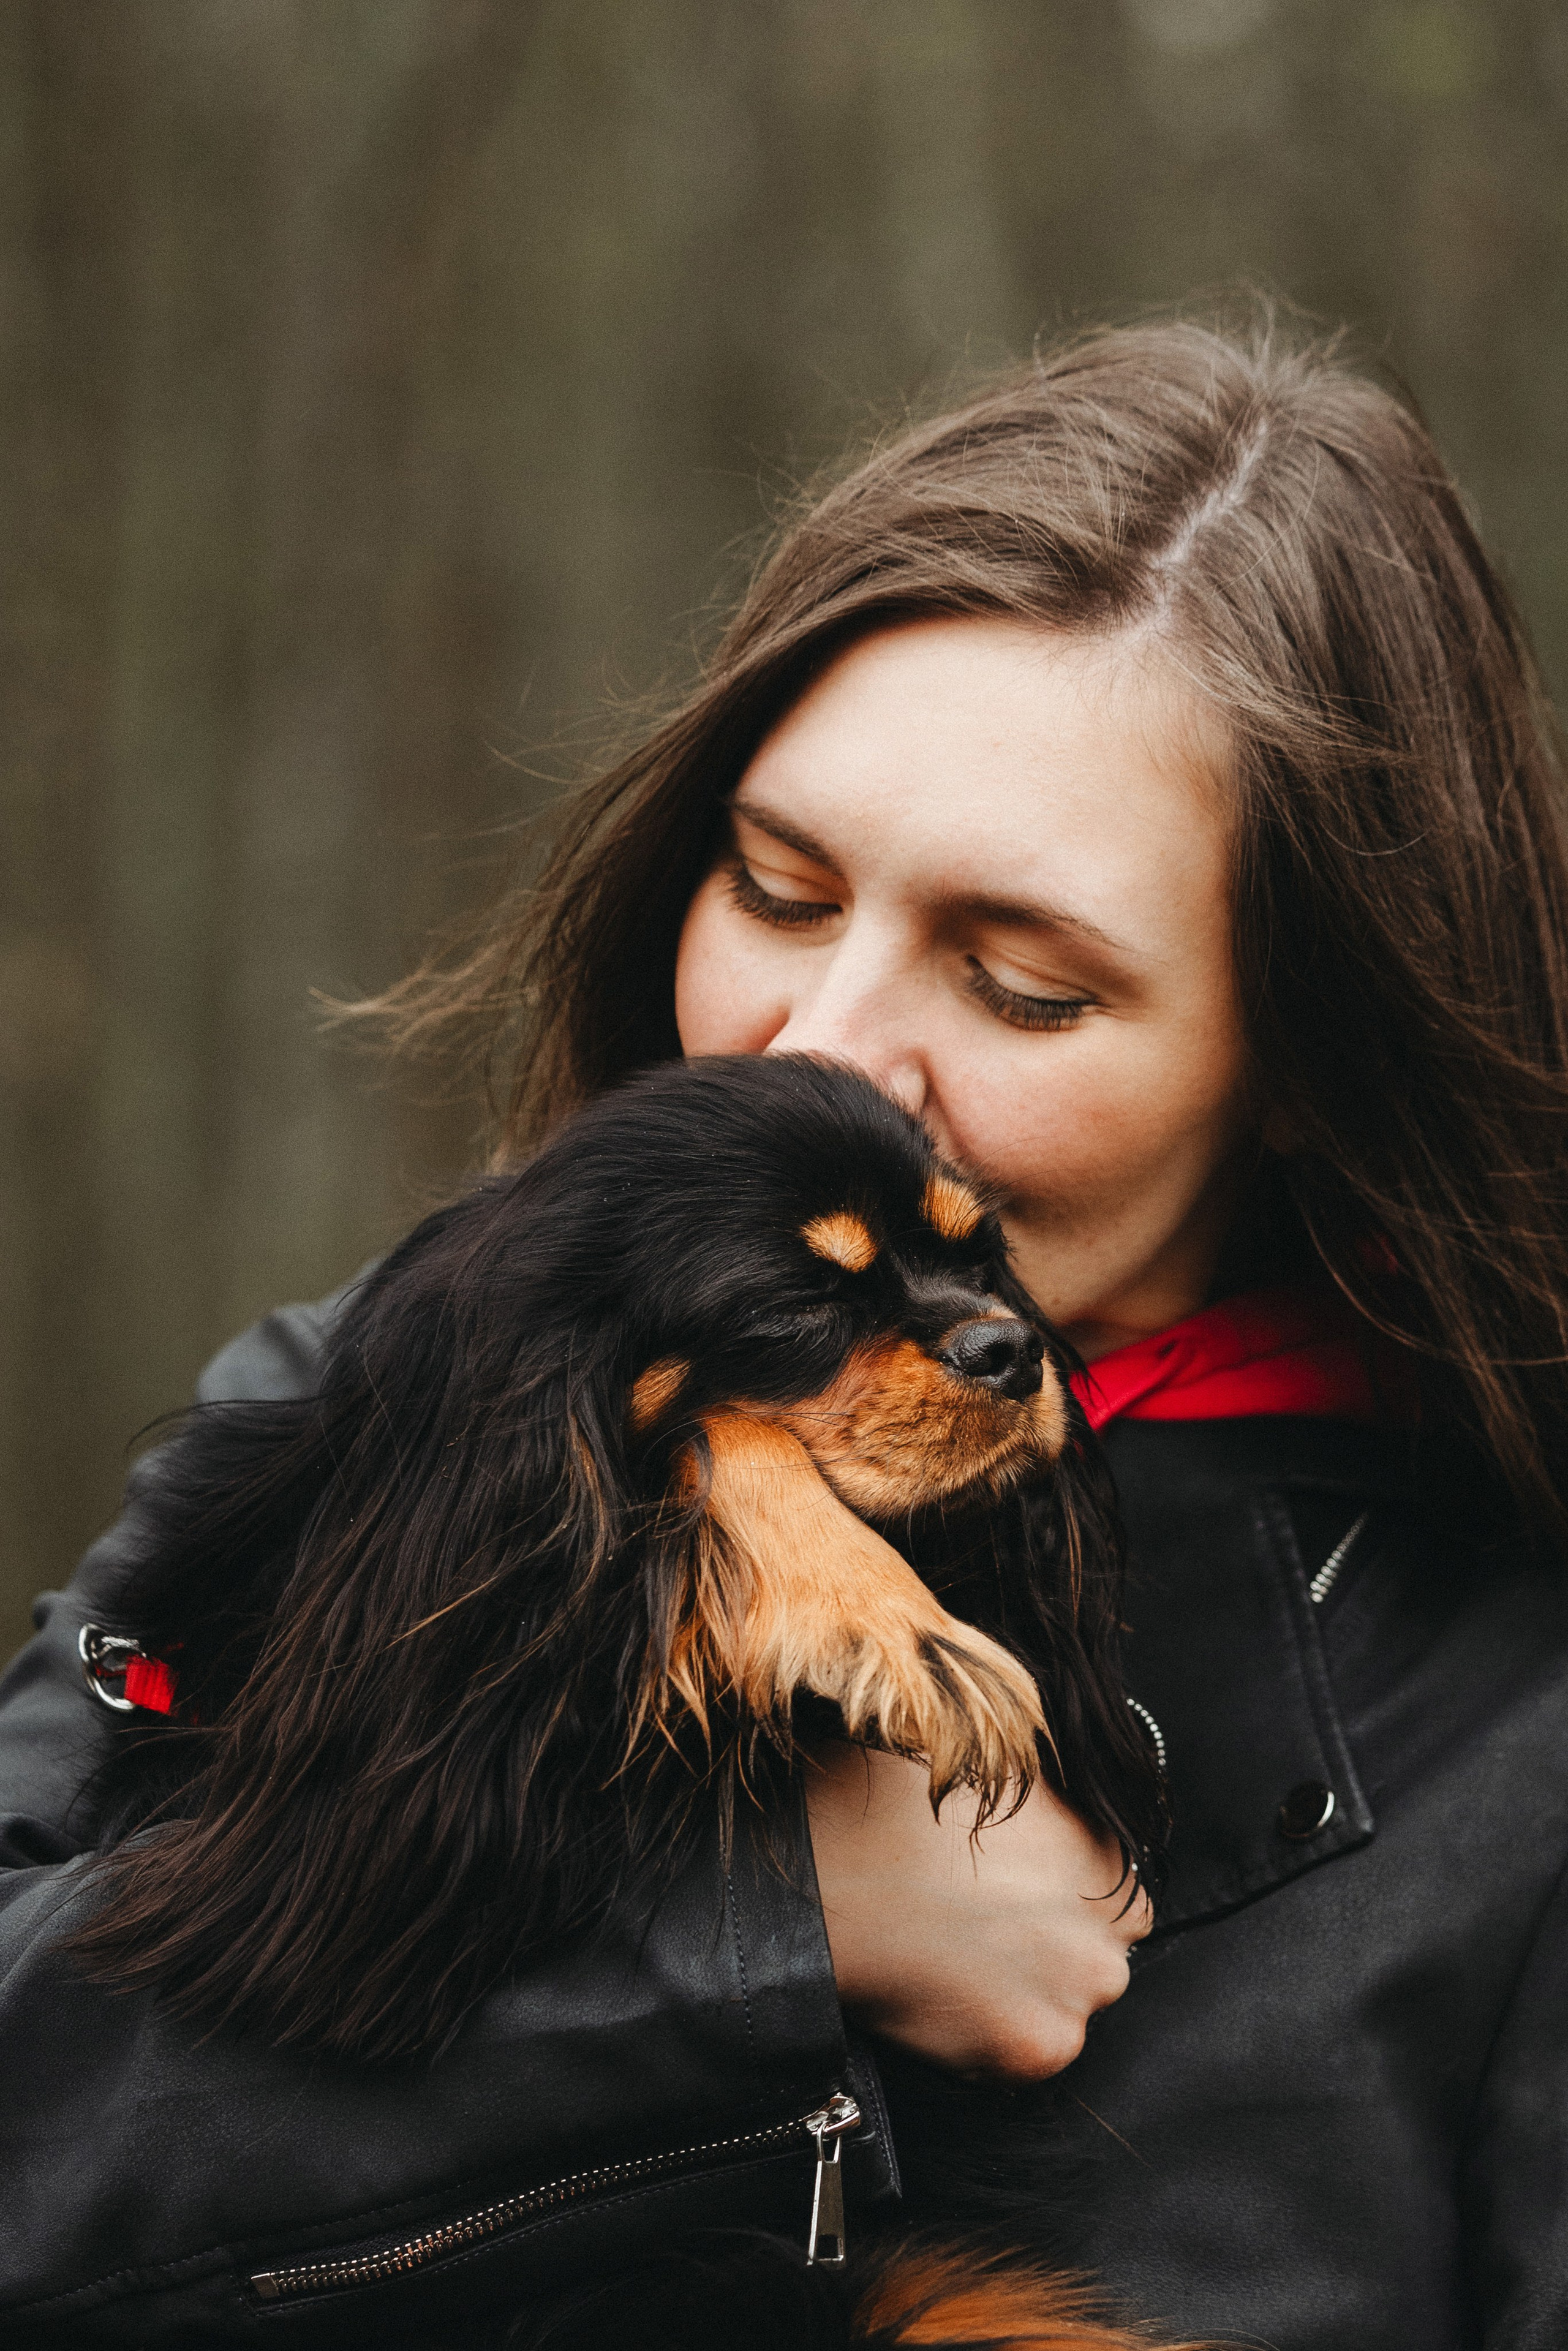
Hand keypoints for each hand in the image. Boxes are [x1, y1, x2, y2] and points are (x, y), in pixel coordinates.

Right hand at [804, 1741, 1150, 2080]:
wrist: (845, 1875)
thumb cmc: (908, 1814)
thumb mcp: (1001, 1782)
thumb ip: (1051, 1812)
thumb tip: (1058, 1818)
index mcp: (1109, 1867)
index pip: (1112, 1901)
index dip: (1061, 1903)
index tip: (1016, 1903)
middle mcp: (1110, 1939)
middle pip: (1090, 1962)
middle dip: (1046, 1957)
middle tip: (978, 1938)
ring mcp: (1075, 2002)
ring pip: (1056, 2013)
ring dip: (1018, 2001)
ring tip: (950, 1964)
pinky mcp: (1034, 2053)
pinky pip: (1017, 2056)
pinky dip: (983, 2039)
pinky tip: (938, 1996)